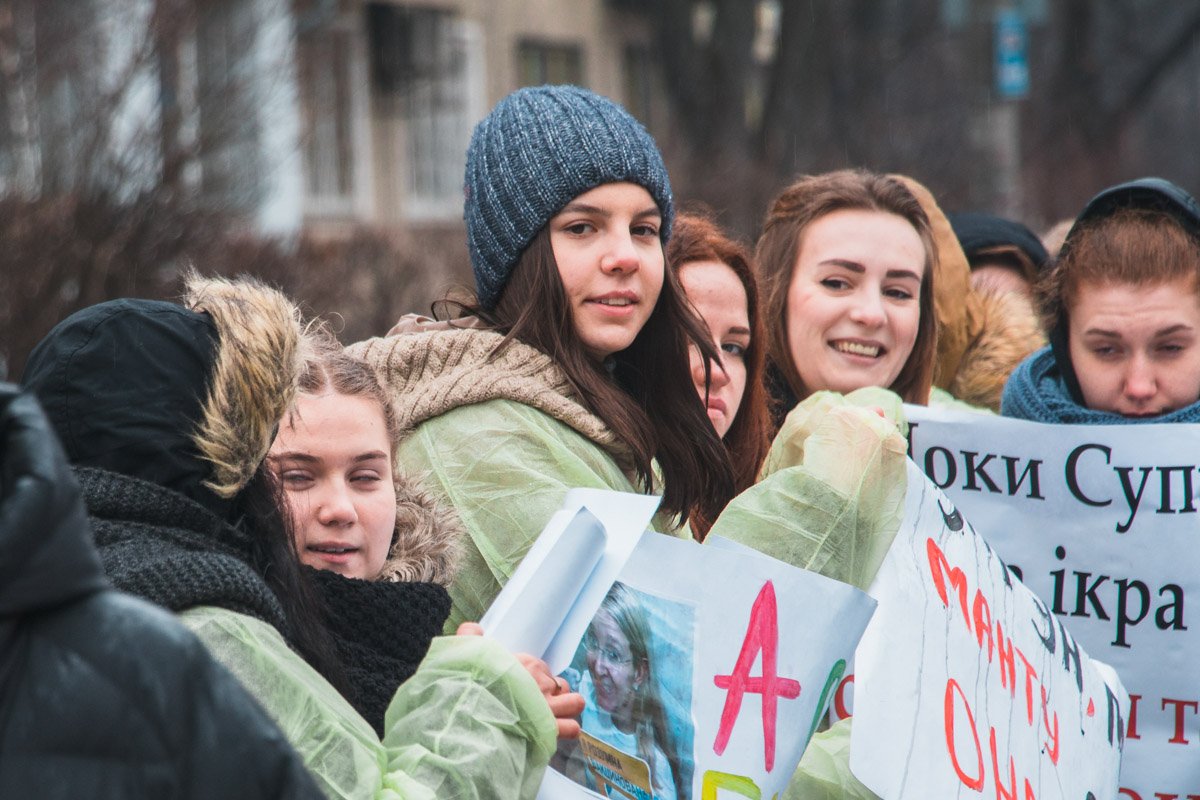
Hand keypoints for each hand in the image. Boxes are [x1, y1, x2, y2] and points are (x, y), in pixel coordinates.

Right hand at [454, 623, 584, 738]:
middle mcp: (542, 683)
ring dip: (566, 710)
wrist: (471, 714)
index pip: (542, 668)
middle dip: (554, 694)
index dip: (534, 678)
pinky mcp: (550, 729)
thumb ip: (471, 639)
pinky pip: (571, 728)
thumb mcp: (467, 655)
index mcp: (526, 664)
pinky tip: (555, 731)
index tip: (520, 686)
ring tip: (552, 717)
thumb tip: (472, 628)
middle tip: (538, 703)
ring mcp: (548, 707)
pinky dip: (566, 729)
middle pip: (561, 684)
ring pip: (574, 703)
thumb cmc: (469, 686)